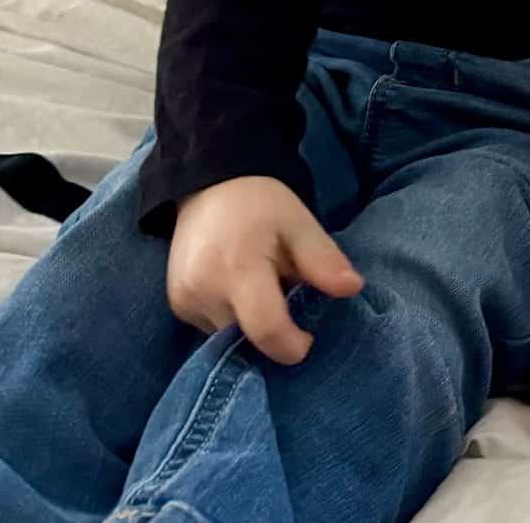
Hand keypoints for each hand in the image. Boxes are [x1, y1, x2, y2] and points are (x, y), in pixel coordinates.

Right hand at [166, 175, 363, 363]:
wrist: (210, 185)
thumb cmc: (262, 204)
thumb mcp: (300, 225)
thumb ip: (323, 260)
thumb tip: (352, 289)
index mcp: (238, 269)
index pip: (266, 331)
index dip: (292, 345)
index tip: (308, 338)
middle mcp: (204, 291)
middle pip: (247, 339)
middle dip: (273, 331)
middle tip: (287, 297)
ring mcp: (185, 300)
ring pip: (228, 337)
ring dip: (250, 325)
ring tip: (262, 289)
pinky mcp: (177, 304)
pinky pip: (211, 328)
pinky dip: (231, 318)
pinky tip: (240, 291)